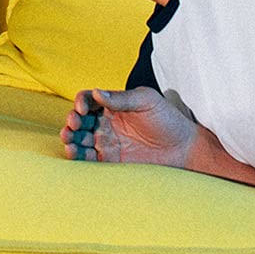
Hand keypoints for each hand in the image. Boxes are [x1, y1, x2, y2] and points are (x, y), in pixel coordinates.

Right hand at [60, 87, 198, 169]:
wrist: (185, 148)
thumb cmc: (168, 119)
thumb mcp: (146, 100)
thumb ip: (121, 98)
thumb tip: (97, 93)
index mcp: (112, 105)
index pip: (88, 100)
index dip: (80, 102)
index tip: (82, 109)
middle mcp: (106, 122)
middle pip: (80, 120)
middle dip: (72, 121)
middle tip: (74, 125)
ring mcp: (108, 142)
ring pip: (81, 139)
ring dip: (70, 139)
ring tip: (68, 142)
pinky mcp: (113, 161)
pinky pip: (90, 158)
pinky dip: (79, 156)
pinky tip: (74, 154)